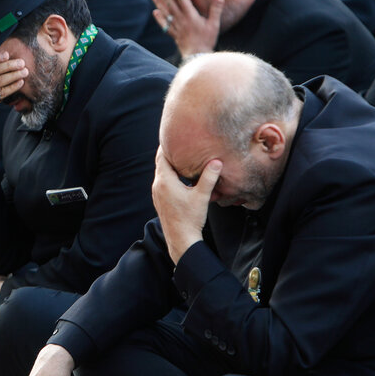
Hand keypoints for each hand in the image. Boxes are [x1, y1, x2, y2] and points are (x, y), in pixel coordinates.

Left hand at [151, 0, 221, 59]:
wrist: (198, 56)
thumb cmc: (207, 40)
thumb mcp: (214, 25)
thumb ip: (216, 10)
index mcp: (190, 16)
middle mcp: (181, 20)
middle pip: (170, 4)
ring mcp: (176, 27)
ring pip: (165, 13)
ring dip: (158, 3)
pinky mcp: (173, 34)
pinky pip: (164, 25)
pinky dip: (159, 18)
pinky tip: (155, 12)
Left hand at [152, 147, 216, 264]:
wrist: (181, 240)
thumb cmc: (191, 218)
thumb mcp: (202, 196)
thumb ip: (209, 177)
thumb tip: (217, 161)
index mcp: (165, 181)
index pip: (162, 156)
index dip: (167, 145)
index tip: (175, 135)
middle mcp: (158, 185)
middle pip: (161, 163)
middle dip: (170, 153)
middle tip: (179, 142)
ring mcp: (157, 194)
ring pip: (162, 173)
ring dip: (170, 165)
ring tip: (182, 156)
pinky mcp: (160, 201)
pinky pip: (163, 182)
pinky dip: (170, 175)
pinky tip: (180, 176)